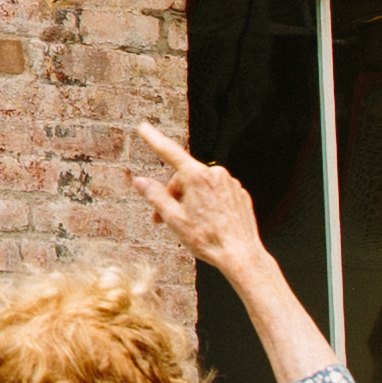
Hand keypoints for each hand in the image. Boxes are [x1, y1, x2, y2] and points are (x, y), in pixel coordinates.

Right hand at [127, 123, 273, 288]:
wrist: (241, 255)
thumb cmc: (208, 240)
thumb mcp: (174, 219)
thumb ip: (155, 196)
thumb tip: (140, 181)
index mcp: (198, 177)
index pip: (170, 152)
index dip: (154, 139)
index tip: (144, 127)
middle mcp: (216, 174)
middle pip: (184, 178)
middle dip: (172, 196)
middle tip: (161, 220)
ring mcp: (230, 184)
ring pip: (201, 187)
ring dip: (190, 201)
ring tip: (189, 226)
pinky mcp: (240, 194)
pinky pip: (216, 194)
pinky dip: (208, 204)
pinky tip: (208, 224)